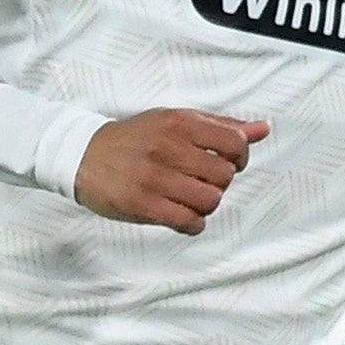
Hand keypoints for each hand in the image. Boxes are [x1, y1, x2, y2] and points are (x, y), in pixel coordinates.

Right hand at [72, 109, 269, 234]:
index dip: (239, 158)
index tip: (226, 163)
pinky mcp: (143, 205)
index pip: (236, 143)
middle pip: (225, 176)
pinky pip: (188, 222)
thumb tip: (263, 129)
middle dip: (219, 183)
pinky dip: (193, 223)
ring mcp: (155, 178)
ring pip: (210, 200)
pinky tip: (183, 216)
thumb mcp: (174, 121)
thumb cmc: (134, 138)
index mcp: (180, 123)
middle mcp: (169, 148)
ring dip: (206, 204)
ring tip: (190, 199)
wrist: (81, 155)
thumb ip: (220, 126)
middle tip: (201, 182)